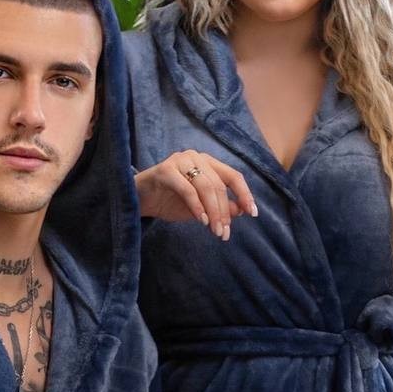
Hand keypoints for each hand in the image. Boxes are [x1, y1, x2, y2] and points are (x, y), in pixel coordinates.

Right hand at [135, 150, 256, 240]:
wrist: (139, 200)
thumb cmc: (170, 201)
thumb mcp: (200, 208)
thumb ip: (219, 207)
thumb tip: (241, 210)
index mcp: (209, 163)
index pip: (233, 177)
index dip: (245, 194)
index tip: (253, 214)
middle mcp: (197, 157)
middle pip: (219, 186)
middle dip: (224, 212)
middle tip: (223, 233)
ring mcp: (181, 160)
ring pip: (206, 187)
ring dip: (213, 212)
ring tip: (214, 231)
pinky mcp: (166, 169)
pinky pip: (187, 189)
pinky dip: (196, 206)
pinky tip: (201, 220)